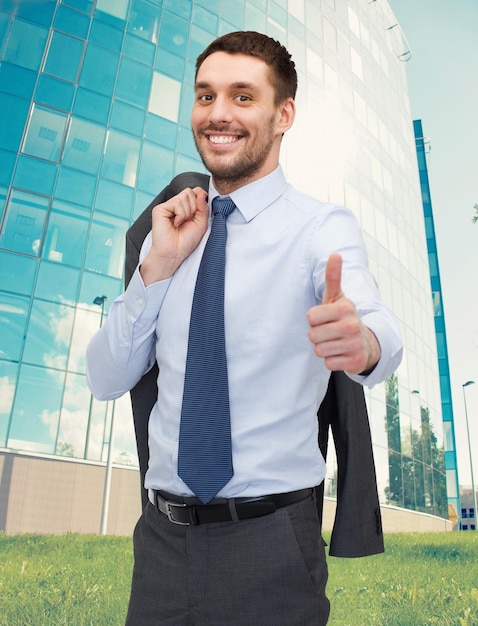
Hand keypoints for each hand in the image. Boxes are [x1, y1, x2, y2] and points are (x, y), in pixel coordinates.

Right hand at [140, 187, 208, 284]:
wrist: (174, 253)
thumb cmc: (186, 242)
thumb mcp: (201, 224)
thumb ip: (203, 208)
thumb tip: (202, 193)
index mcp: (186, 207)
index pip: (195, 191)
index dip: (200, 198)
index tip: (199, 213)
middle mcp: (176, 205)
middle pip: (190, 192)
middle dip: (194, 207)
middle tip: (188, 221)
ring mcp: (167, 206)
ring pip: (184, 196)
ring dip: (187, 213)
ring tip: (181, 224)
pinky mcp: (160, 209)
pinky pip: (177, 203)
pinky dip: (180, 215)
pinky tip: (175, 224)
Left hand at [307, 253, 380, 374]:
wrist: (367, 343)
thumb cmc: (344, 318)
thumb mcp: (338, 298)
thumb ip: (333, 278)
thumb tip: (335, 254)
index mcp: (345, 308)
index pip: (310, 317)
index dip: (314, 320)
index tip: (326, 319)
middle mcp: (351, 325)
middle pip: (312, 335)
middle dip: (318, 336)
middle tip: (331, 333)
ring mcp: (354, 344)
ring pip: (319, 350)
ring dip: (324, 349)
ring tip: (336, 343)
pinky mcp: (355, 362)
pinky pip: (328, 363)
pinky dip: (332, 361)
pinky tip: (341, 353)